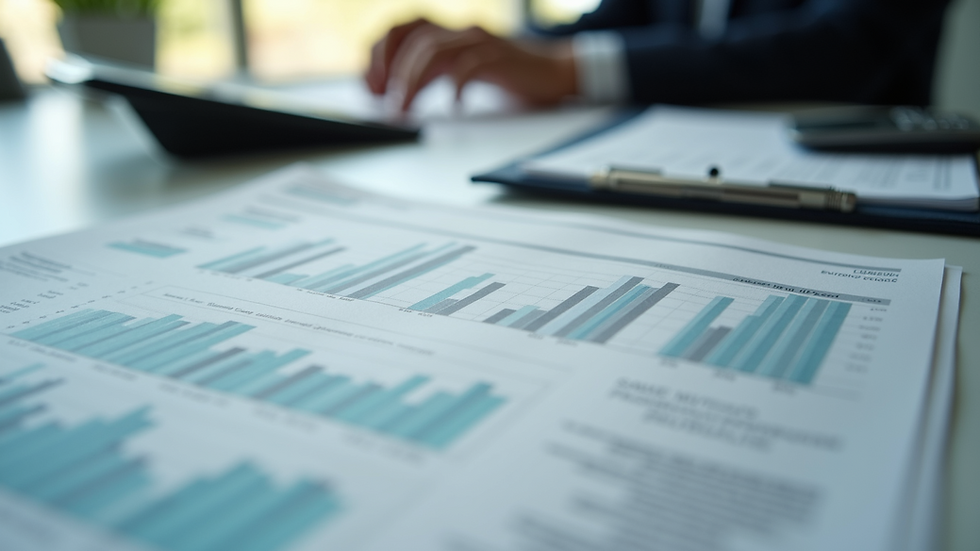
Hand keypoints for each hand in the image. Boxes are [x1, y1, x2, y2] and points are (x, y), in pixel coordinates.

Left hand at [365, 18, 577, 110]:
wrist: (557, 73)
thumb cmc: (509, 77)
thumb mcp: (460, 72)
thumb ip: (431, 75)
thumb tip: (394, 94)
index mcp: (449, 33)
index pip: (402, 28)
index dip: (380, 52)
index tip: (372, 85)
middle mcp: (461, 32)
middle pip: (413, 35)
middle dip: (390, 66)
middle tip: (382, 98)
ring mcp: (481, 42)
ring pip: (435, 49)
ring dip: (412, 80)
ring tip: (404, 109)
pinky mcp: (502, 57)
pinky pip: (471, 66)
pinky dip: (455, 86)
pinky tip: (451, 106)